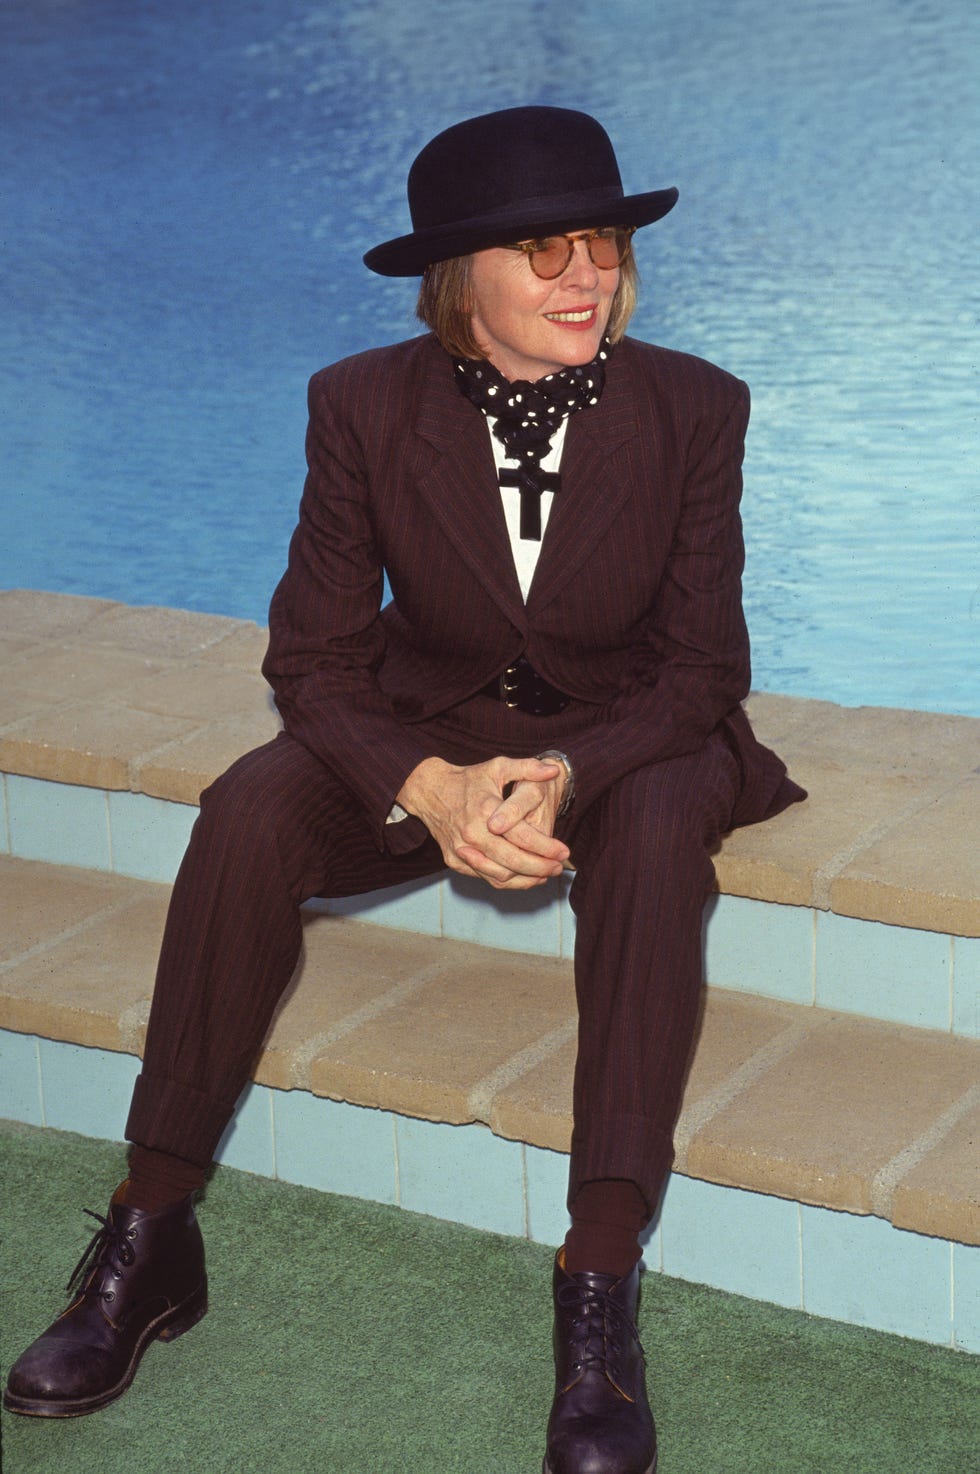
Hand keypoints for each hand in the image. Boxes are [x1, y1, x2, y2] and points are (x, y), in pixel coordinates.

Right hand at [397, 755, 568, 889]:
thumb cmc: (467, 779)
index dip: (547, 847)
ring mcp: (461, 850)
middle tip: (559, 867)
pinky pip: (485, 877)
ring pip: (499, 875)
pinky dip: (508, 881)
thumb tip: (554, 770)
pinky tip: (524, 877)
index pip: (523, 837)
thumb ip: (528, 768)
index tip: (564, 851)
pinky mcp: (454, 860)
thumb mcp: (497, 767)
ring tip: (546, 874)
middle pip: (513, 861)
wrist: (428, 791)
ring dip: (526, 879)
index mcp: (485, 810)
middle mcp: (472, 833)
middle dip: (540, 867)